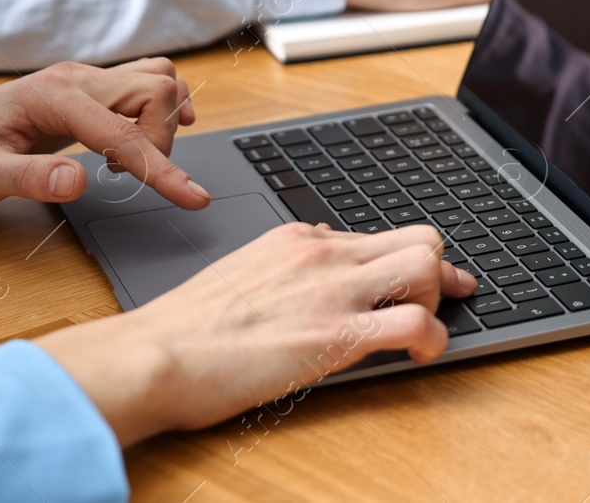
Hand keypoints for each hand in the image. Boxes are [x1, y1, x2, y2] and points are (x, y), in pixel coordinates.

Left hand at [0, 59, 206, 208]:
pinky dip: (160, 107)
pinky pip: (145, 81)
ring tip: (134, 159)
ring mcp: (85, 79)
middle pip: (155, 90)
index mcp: (54, 97)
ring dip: (164, 120)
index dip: (163, 168)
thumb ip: (31, 178)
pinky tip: (145, 135)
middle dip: (161, 139)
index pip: (125, 132)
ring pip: (157, 78)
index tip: (193, 197)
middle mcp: (77, 79)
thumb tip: (78, 183)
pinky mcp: (90, 88)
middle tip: (133, 176)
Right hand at [34, 222, 477, 445]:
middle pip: (419, 237)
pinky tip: (422, 355)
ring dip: (437, 300)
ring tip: (419, 330)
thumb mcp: (240, 271)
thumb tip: (312, 255)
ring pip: (428, 266)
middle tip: (431, 304)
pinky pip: (417, 324)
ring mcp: (333, 290)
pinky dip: (434, 340)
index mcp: (298, 239)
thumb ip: (283, 263)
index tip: (432, 279)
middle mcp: (323, 254)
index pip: (377, 234)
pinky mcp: (337, 333)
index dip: (410, 260)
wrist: (152, 356)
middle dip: (434, 272)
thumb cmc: (184, 329)